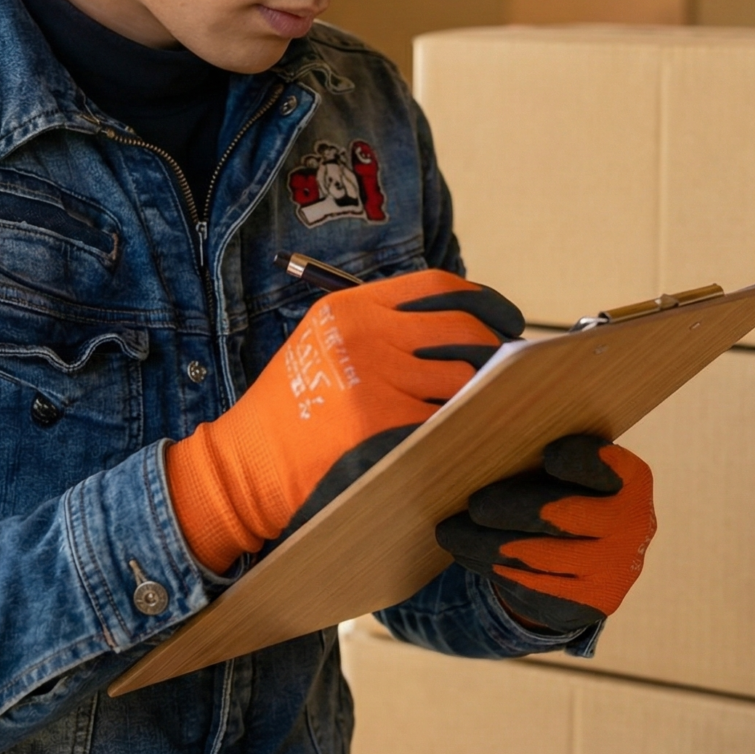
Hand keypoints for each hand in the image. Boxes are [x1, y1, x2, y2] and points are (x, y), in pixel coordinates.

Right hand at [167, 269, 523, 572]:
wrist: (243, 466)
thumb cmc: (288, 411)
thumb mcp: (323, 345)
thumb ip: (381, 329)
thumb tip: (463, 328)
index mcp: (350, 308)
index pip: (438, 287)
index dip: (484, 302)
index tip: (506, 321)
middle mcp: (363, 335)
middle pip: (461, 330)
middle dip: (497, 352)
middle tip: (510, 371)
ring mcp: (372, 380)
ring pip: (460, 380)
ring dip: (482, 397)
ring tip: (488, 409)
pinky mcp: (378, 426)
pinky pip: (442, 422)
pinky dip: (462, 430)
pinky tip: (467, 438)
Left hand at [436, 434, 655, 633]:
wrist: (597, 564)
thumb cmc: (570, 494)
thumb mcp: (570, 470)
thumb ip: (539, 448)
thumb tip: (475, 424)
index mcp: (631, 478)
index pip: (604, 465)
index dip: (577, 460)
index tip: (546, 454)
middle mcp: (633, 524)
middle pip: (559, 514)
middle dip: (508, 507)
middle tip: (473, 503)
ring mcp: (612, 568)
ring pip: (533, 555)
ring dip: (482, 542)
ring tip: (448, 531)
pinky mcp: (588, 603)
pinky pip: (530, 585)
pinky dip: (490, 567)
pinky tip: (466, 553)